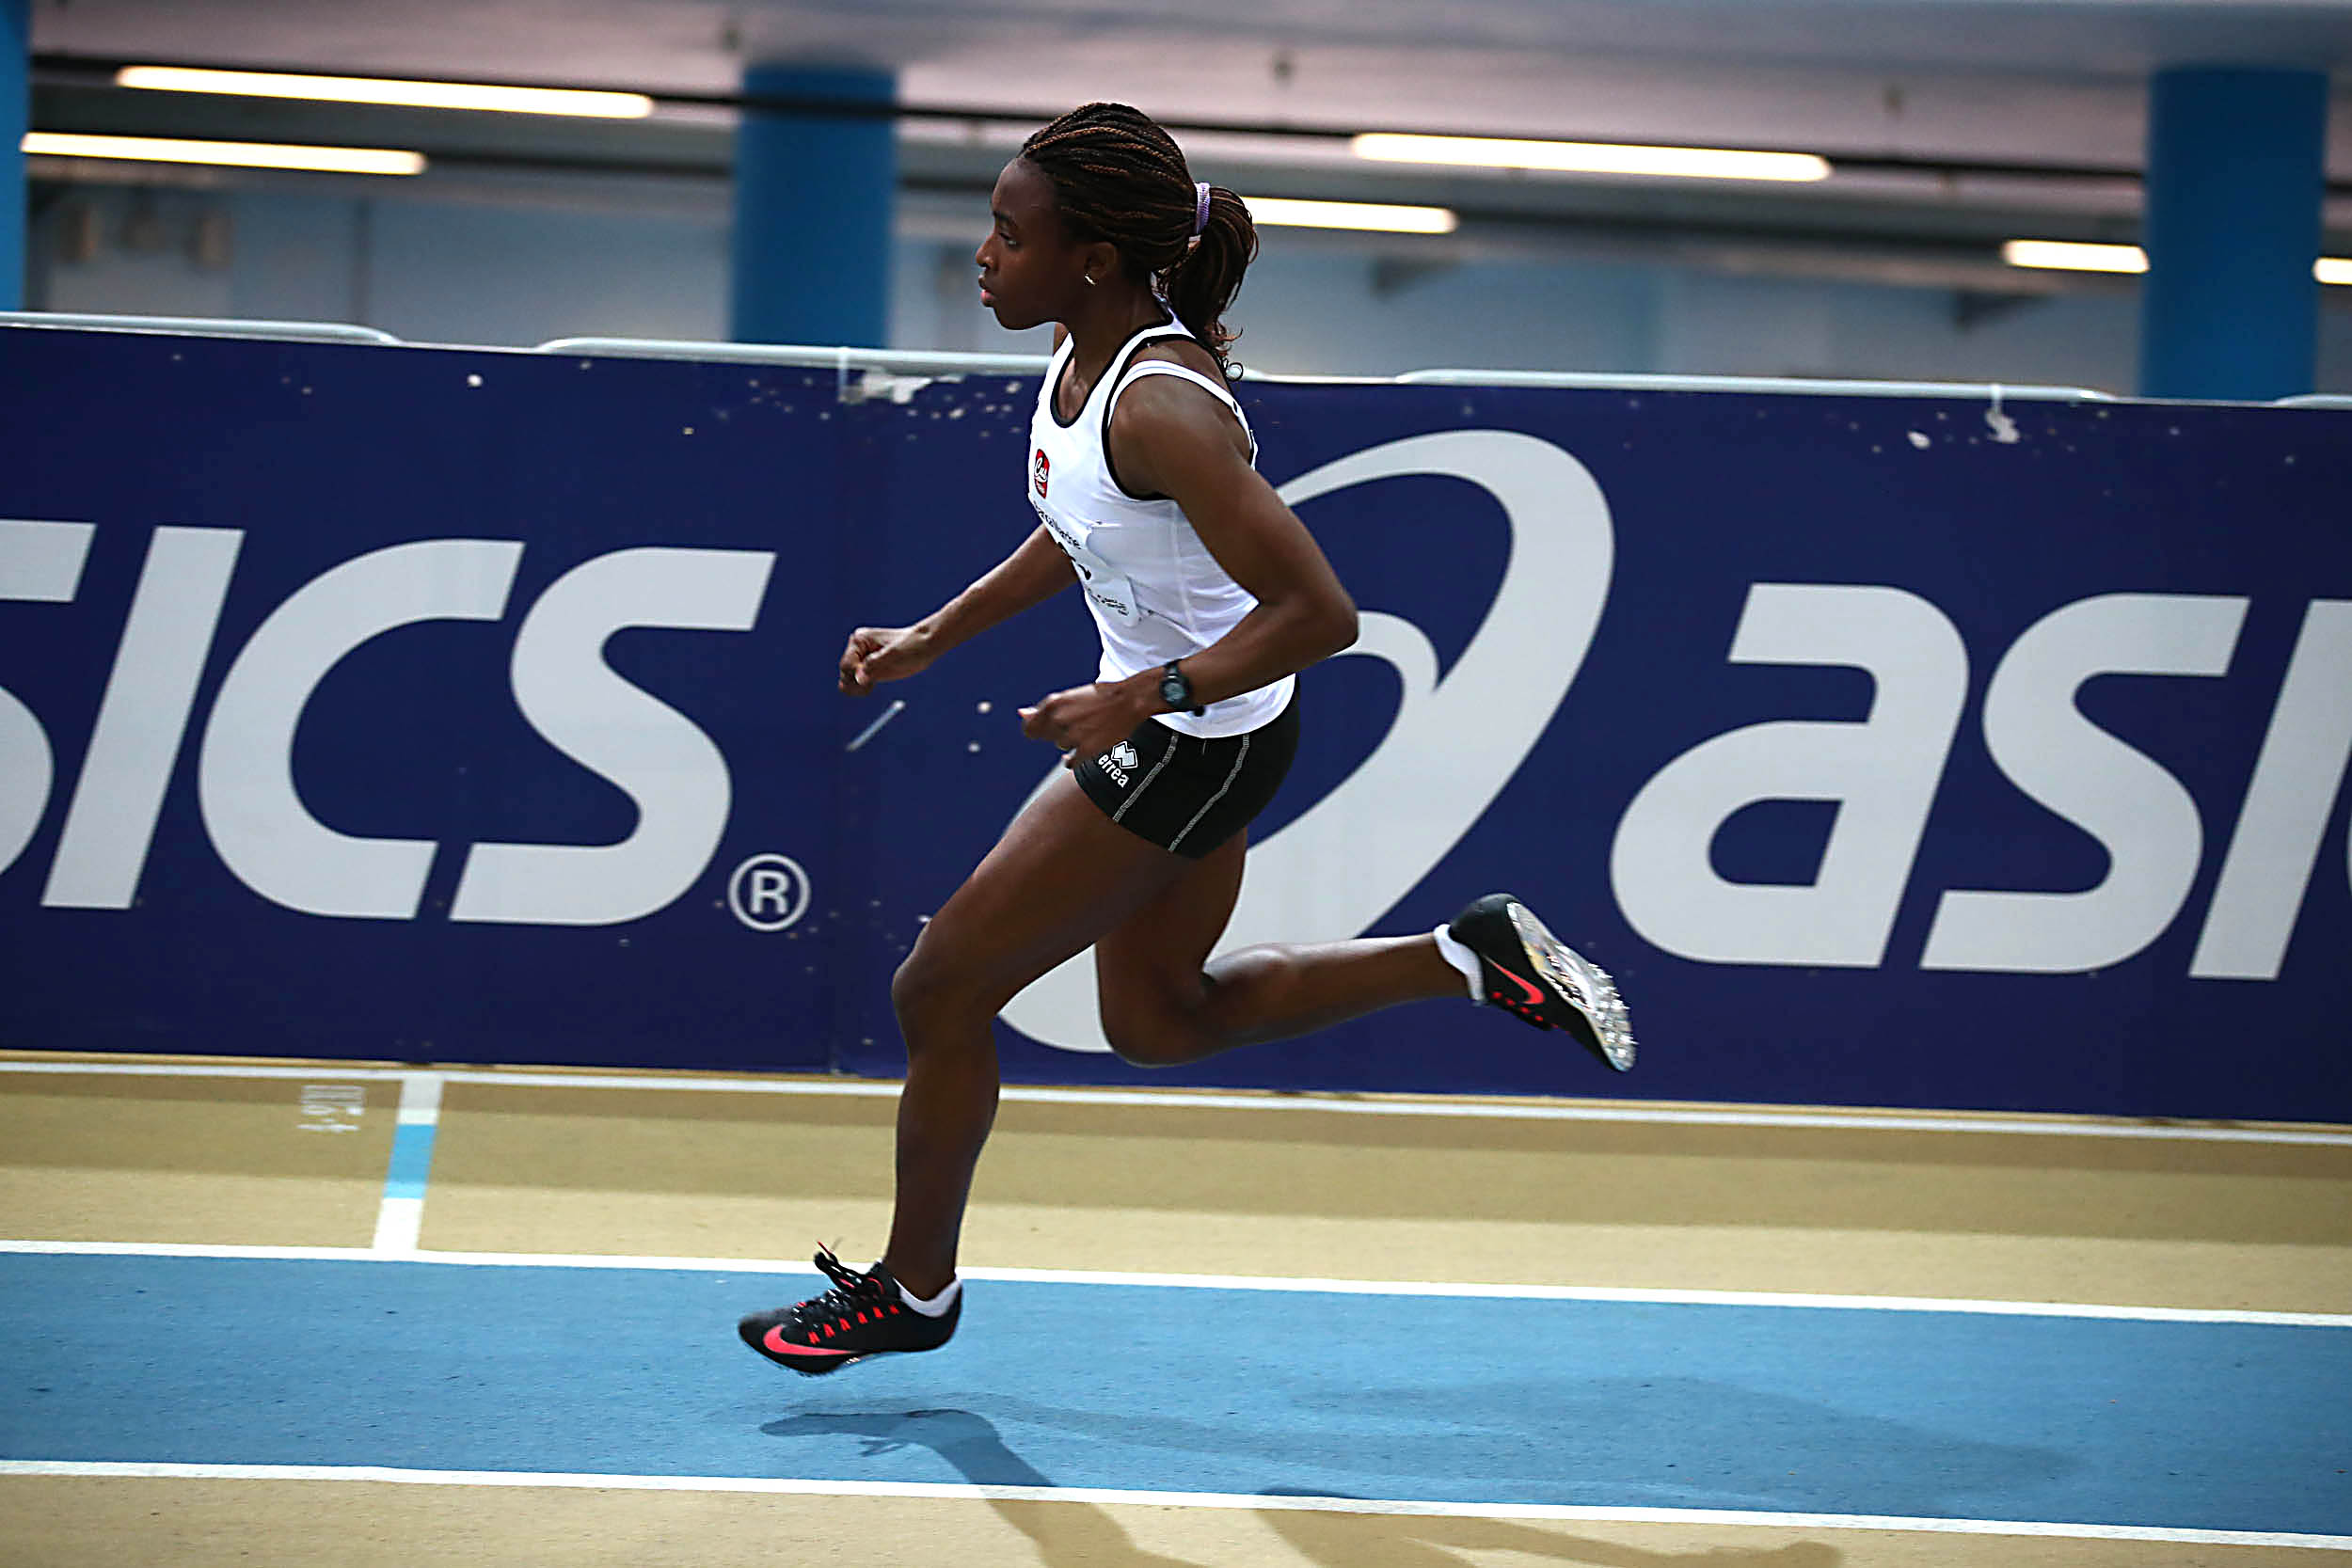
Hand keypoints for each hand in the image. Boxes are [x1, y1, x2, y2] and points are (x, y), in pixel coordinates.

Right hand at [839, 625, 935, 694]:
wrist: (925, 646)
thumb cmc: (911, 646)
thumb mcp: (894, 654)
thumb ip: (875, 664)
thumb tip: (859, 678)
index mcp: (859, 640)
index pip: (846, 664)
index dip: (855, 675)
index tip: (871, 680)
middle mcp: (857, 650)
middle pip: (844, 673)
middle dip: (855, 682)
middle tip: (872, 685)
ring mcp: (862, 660)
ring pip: (847, 680)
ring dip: (857, 688)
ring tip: (871, 686)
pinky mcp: (869, 671)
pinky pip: (856, 684)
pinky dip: (860, 689)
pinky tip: (871, 687)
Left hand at [1020, 680, 1148, 766]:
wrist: (1129, 701)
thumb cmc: (1100, 696)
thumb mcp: (1068, 697)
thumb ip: (1043, 708)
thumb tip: (1022, 713)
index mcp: (1054, 704)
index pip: (1029, 727)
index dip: (1034, 730)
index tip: (1043, 730)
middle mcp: (1061, 720)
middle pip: (1047, 737)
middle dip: (1057, 732)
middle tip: (1076, 722)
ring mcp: (1074, 736)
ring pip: (1061, 746)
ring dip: (1071, 741)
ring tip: (1087, 729)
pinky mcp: (1087, 750)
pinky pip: (1071, 762)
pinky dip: (1075, 759)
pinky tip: (1084, 748)